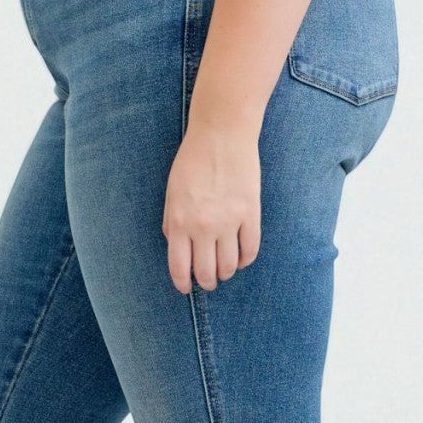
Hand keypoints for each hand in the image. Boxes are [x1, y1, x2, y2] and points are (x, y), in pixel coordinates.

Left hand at [161, 119, 261, 294]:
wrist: (221, 135)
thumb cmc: (192, 161)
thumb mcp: (171, 193)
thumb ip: (172, 222)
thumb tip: (178, 247)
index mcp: (178, 222)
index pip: (179, 267)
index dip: (183, 283)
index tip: (186, 288)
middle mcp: (202, 227)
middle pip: (206, 272)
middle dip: (207, 281)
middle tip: (209, 281)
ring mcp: (228, 222)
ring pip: (229, 266)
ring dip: (226, 272)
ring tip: (225, 269)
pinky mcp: (250, 214)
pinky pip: (250, 250)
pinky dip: (246, 260)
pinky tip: (242, 257)